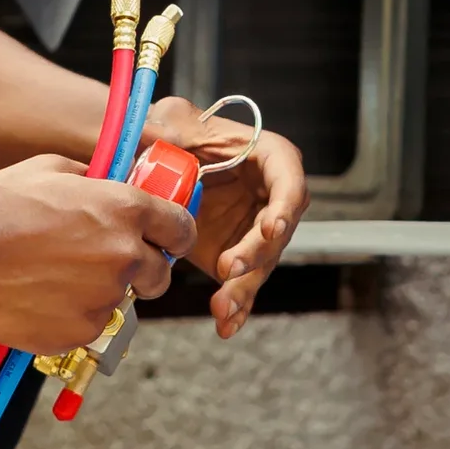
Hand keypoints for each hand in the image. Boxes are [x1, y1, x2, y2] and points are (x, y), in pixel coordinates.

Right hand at [0, 154, 195, 356]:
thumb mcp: (46, 169)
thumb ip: (90, 178)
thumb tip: (105, 184)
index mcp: (123, 209)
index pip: (181, 227)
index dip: (175, 233)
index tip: (167, 239)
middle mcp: (122, 255)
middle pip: (160, 273)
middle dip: (142, 268)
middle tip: (104, 262)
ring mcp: (103, 298)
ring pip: (120, 300)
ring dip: (99, 291)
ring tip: (52, 275)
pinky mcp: (79, 332)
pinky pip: (89, 324)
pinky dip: (72, 315)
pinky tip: (38, 296)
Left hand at [146, 99, 309, 337]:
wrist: (161, 163)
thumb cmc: (177, 132)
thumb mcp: (174, 122)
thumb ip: (172, 129)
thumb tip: (164, 136)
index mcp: (269, 157)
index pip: (289, 182)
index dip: (283, 207)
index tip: (270, 229)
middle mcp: (271, 197)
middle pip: (276, 232)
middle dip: (254, 255)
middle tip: (228, 269)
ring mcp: (256, 230)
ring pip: (260, 265)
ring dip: (244, 289)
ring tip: (222, 309)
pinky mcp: (239, 256)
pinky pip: (244, 286)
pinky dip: (236, 307)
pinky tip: (226, 325)